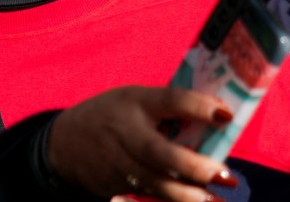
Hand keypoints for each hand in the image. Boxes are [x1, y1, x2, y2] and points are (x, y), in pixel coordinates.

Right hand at [47, 86, 238, 201]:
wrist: (63, 145)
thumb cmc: (111, 116)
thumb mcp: (136, 99)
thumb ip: (171, 106)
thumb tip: (219, 116)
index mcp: (136, 102)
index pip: (170, 100)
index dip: (198, 107)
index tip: (226, 115)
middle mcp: (126, 133)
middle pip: (160, 152)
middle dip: (193, 166)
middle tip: (225, 175)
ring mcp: (119, 164)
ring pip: (155, 183)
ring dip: (187, 195)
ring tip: (216, 200)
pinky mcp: (117, 187)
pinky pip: (148, 196)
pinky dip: (171, 201)